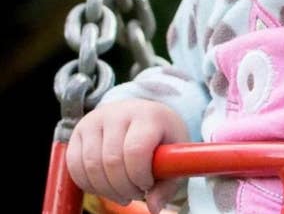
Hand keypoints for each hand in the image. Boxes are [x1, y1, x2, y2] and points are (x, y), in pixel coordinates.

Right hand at [66, 99, 188, 213]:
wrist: (144, 114)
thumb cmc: (162, 138)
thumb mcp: (175, 156)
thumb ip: (167, 184)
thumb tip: (154, 208)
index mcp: (147, 116)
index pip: (135, 150)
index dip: (139, 175)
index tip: (147, 184)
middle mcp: (118, 113)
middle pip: (111, 161)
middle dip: (123, 187)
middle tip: (135, 194)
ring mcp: (95, 120)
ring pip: (91, 166)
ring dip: (106, 189)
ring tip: (122, 192)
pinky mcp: (78, 130)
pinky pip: (75, 165)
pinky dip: (88, 184)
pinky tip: (105, 186)